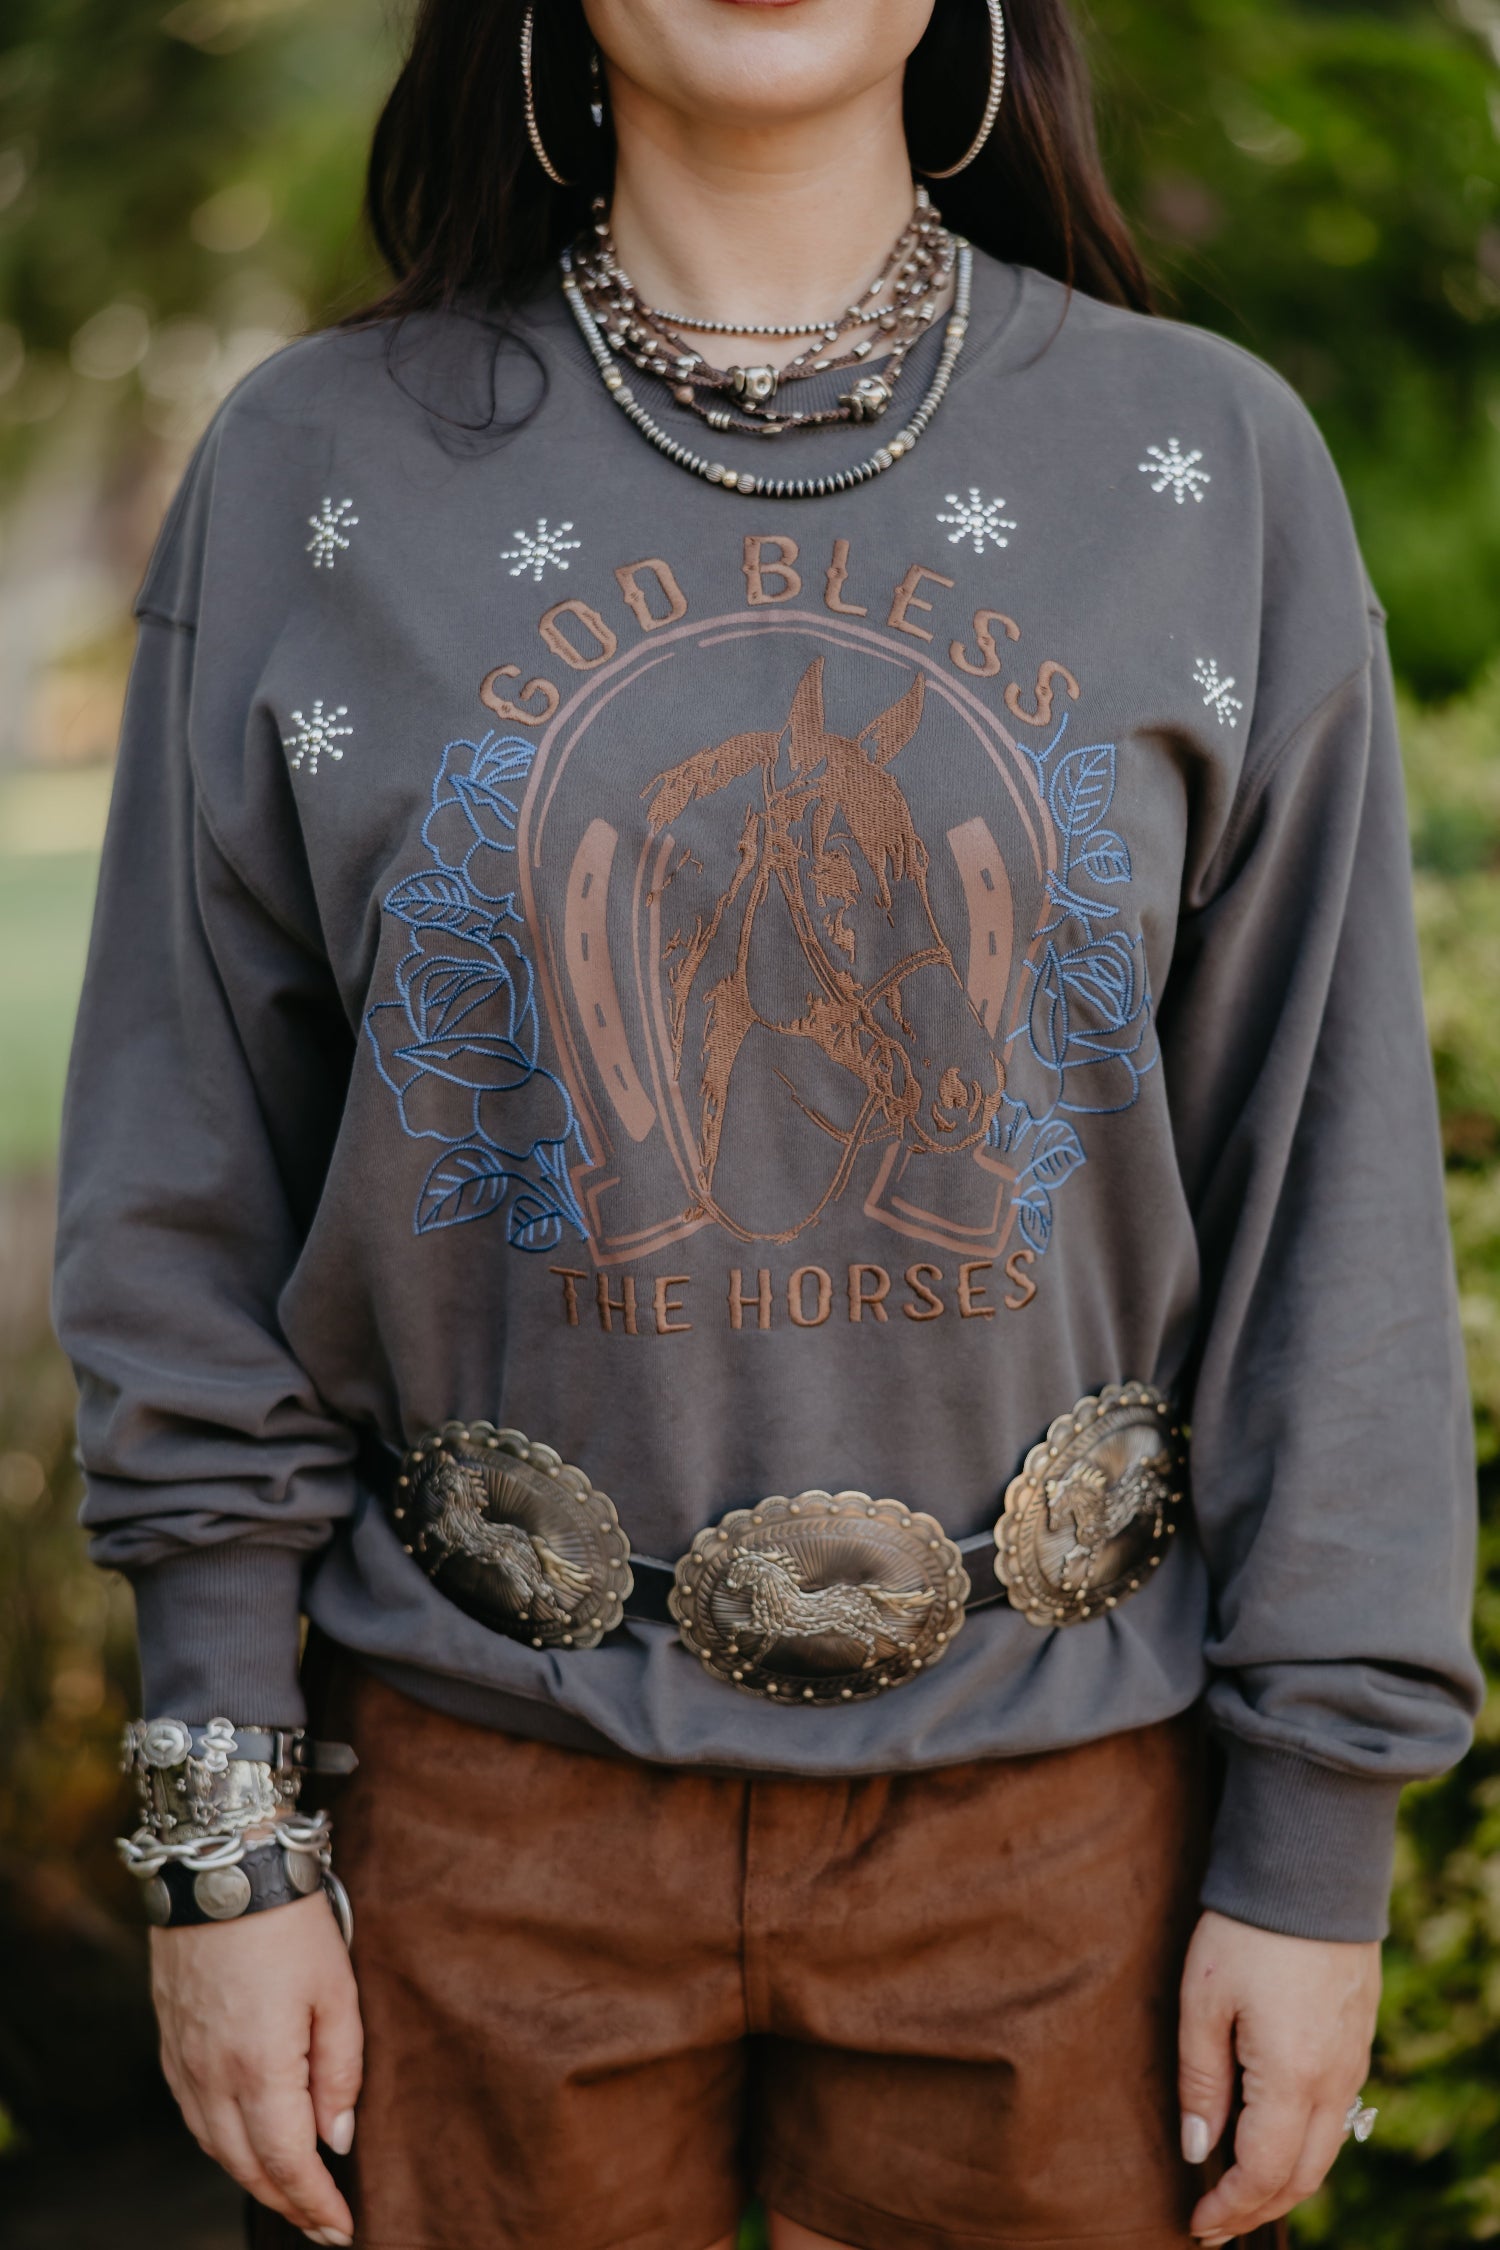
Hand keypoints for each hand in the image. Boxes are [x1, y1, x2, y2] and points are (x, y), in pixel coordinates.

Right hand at [151, 1890, 362, 2245]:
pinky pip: (194, 2115)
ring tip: (292, 2192)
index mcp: (259, 2068)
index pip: (287, 2163)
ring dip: (254, 2177)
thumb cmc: (290, 1923)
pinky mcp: (170, 2042)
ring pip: (215, 2147)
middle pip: (247, 2166)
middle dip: (287, 2203)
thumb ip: (341, 2071)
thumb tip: (337, 2140)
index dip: (315, 2203)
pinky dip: (223, 2143)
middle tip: (322, 2224)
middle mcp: (211, 2077)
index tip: (343, 2229)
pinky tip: (247, 2142)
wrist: (222, 1867)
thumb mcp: (337, 1990)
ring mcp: (184, 2062)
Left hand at [1178, 1907, 1379, 2245]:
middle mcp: (1332, 2082)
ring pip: (1323, 2151)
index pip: (1262, 2174)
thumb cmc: (1246, 1932)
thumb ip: (1200, 2081)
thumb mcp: (1203, 2002)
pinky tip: (1273, 2139)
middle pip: (1301, 2177)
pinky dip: (1304, 2146)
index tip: (1195, 2223)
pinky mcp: (1356, 2040)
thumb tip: (1197, 2149)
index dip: (1228, 2208)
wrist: (1309, 1870)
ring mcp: (1352, 2062)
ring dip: (1283, 2183)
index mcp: (1291, 2079)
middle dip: (1257, 2209)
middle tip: (1214, 2225)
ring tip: (1239, 2194)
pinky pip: (1335, 2116)